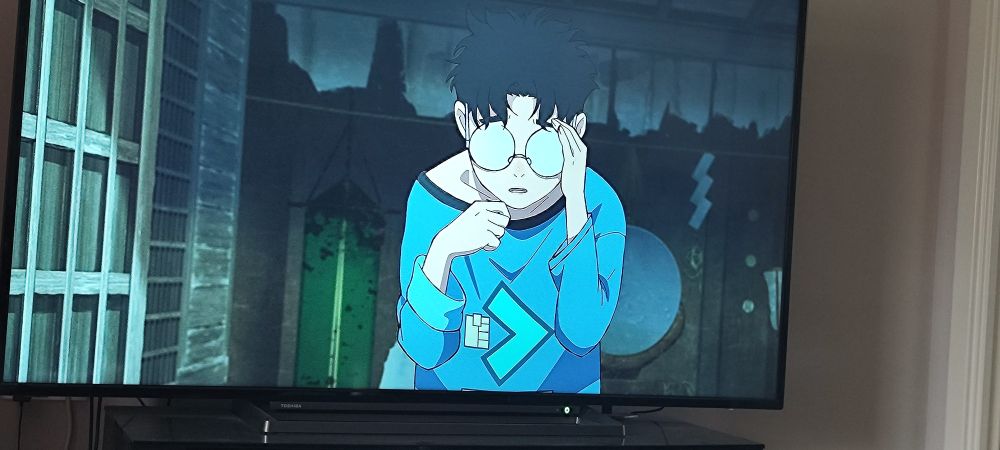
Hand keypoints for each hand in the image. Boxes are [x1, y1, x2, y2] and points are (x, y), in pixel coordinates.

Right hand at [423, 201, 509, 290]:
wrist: (448, 241)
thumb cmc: (461, 230)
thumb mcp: (472, 215)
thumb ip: (486, 213)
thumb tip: (505, 218)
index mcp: (479, 205)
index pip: (502, 205)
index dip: (505, 214)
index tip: (501, 221)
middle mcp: (483, 212)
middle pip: (505, 220)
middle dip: (499, 227)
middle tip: (489, 231)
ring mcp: (484, 224)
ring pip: (501, 232)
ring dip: (494, 237)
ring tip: (482, 238)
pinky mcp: (485, 236)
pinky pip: (497, 243)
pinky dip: (490, 246)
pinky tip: (482, 244)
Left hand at [551, 118, 587, 238]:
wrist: (575, 192)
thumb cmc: (572, 180)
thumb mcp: (571, 165)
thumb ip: (569, 156)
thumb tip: (564, 150)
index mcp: (582, 153)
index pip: (575, 135)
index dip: (567, 126)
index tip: (560, 122)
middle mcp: (581, 153)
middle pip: (573, 133)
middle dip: (564, 124)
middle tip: (555, 119)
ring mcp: (577, 157)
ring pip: (570, 137)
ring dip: (563, 127)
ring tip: (555, 122)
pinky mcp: (571, 161)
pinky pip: (567, 145)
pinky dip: (563, 136)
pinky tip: (558, 131)